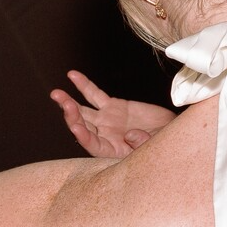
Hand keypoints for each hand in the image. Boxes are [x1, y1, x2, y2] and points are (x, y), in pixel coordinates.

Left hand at [49, 70, 174, 157]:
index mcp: (111, 150)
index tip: (76, 128)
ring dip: (69, 103)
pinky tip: (73, 76)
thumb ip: (142, 143)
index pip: (92, 143)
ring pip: (83, 110)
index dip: (84, 136)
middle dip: (72, 115)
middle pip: (83, 125)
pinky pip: (94, 94)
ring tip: (57, 94)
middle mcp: (104, 136)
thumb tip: (130, 134)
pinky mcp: (112, 106)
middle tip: (64, 104)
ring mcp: (106, 120)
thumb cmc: (162, 145)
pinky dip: (84, 85)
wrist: (170, 132)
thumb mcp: (155, 147)